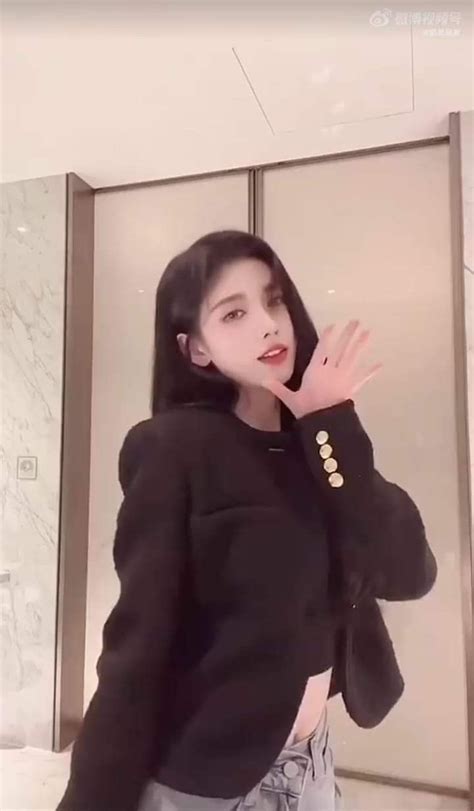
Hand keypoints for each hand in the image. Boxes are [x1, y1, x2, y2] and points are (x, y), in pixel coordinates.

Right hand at [262, 319, 382, 417]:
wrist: (325, 423)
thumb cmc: (307, 410)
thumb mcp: (291, 399)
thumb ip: (279, 388)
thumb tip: (263, 381)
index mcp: (316, 370)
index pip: (322, 349)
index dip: (328, 336)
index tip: (333, 325)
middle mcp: (332, 370)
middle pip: (341, 349)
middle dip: (349, 334)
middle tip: (356, 321)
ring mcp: (344, 378)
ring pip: (354, 358)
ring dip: (361, 345)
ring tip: (368, 333)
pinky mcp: (353, 388)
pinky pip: (363, 378)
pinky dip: (371, 371)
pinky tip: (380, 364)